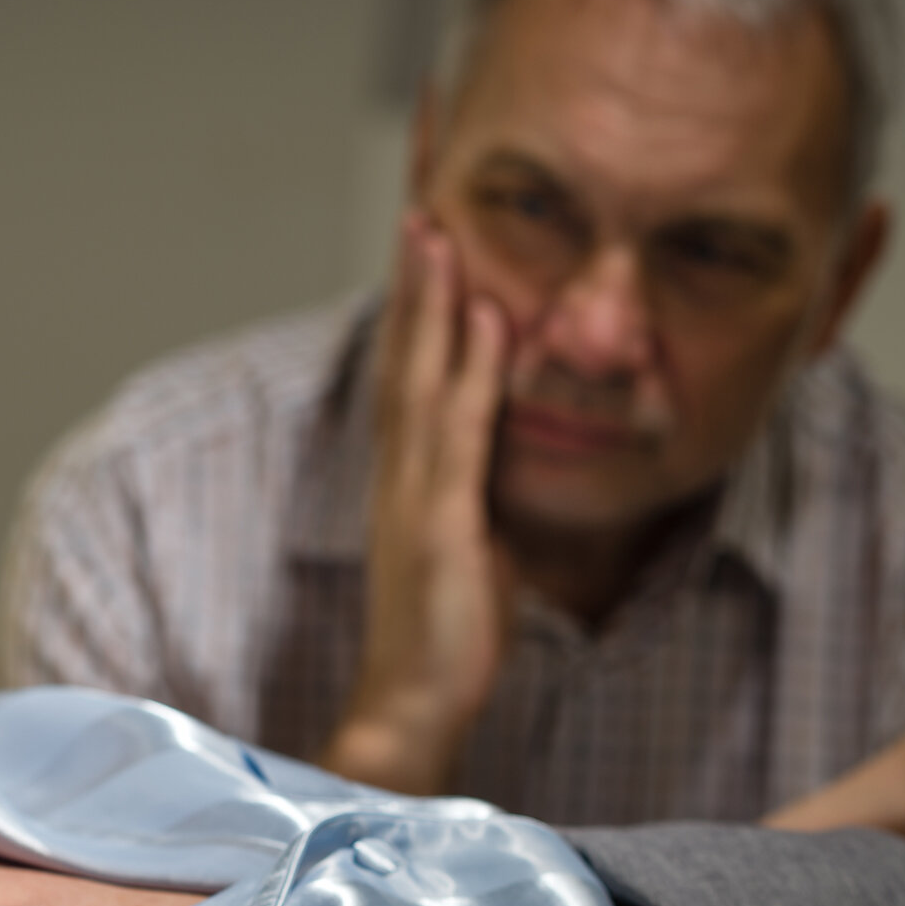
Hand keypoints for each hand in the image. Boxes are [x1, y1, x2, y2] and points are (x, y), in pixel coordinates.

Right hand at [319, 213, 513, 794]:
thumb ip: (479, 488)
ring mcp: (414, 495)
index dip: (419, 302)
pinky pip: (458, 433)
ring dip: (430, 300)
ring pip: (420, 377)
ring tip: (436, 228)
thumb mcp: (472, 543)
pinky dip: (468, 371)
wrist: (413, 706)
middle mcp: (400, 472)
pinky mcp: (439, 526)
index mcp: (409, 476)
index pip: (411, 371)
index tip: (429, 234)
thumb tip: (504, 444)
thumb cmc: (446, 631)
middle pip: (404, 354)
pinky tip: (482, 318)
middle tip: (421, 199)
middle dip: (414, 276)